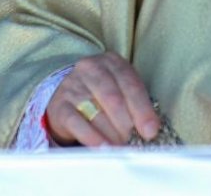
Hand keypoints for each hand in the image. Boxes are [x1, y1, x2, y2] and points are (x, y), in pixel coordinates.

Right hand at [44, 53, 159, 145]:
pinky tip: (102, 147)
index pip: (131, 85)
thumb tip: (150, 130)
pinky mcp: (59, 105)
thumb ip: (135, 104)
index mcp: (112, 62)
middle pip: (114, 98)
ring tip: (121, 147)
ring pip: (97, 112)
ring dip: (112, 134)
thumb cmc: (102, 94)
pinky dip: (92, 137)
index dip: (143, 110)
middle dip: (127, 124)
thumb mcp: (121, 89)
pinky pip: (77, 123)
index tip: (150, 131)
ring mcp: (73, 85)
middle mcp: (91, 68)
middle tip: (133, 141)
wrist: (67, 95)